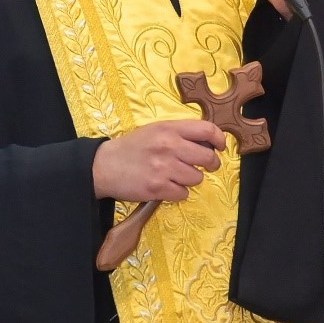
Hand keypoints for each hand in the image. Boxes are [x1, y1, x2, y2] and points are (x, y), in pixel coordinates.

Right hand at [91, 119, 224, 205]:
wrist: (103, 165)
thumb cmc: (132, 148)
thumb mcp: (155, 131)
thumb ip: (180, 134)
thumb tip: (208, 144)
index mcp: (169, 129)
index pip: (207, 130)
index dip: (219, 140)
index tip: (220, 148)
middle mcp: (169, 146)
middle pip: (208, 158)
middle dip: (210, 165)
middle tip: (204, 167)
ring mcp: (164, 168)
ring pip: (197, 178)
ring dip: (190, 180)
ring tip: (175, 176)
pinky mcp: (158, 187)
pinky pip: (183, 193)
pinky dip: (177, 193)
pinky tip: (166, 186)